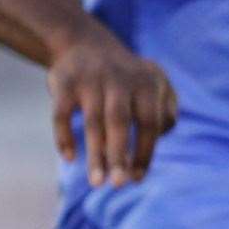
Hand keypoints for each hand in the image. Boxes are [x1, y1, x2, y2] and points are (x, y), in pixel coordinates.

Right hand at [47, 20, 179, 187]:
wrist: (85, 43)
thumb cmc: (127, 77)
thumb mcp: (154, 83)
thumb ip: (167, 108)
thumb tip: (162, 134)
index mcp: (147, 82)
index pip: (150, 121)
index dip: (145, 150)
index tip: (137, 178)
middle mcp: (119, 80)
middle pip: (120, 120)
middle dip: (120, 153)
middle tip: (120, 185)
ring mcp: (90, 80)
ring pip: (93, 121)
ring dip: (95, 154)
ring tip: (97, 182)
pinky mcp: (63, 82)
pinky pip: (61, 114)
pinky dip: (64, 135)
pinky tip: (70, 157)